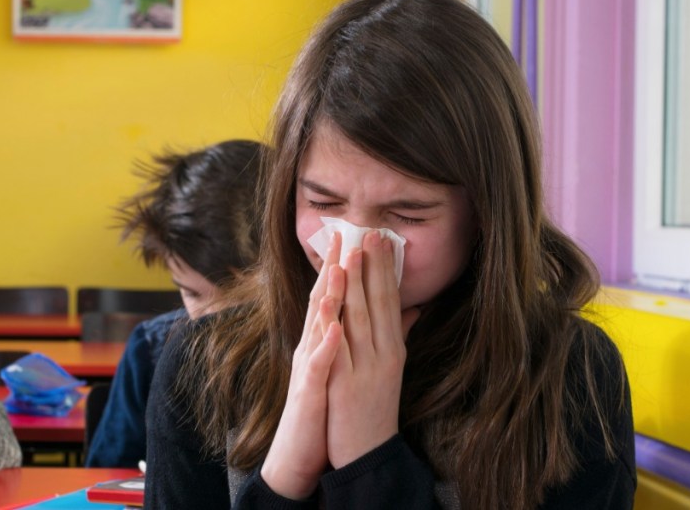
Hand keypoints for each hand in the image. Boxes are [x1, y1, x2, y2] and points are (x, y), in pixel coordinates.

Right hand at [261, 232, 344, 499]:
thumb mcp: (343, 370)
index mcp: (323, 341)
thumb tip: (388, 316)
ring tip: (338, 269)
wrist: (301, 454)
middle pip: (322, 301)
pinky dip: (324, 346)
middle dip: (333, 267)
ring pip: (316, 326)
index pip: (335, 297)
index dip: (346, 267)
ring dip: (326, 297)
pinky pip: (317, 366)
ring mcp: (308, 368)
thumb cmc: (324, 410)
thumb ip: (356, 340)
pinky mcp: (308, 392)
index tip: (359, 236)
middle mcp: (311, 348)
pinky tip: (334, 329)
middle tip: (344, 234)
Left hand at [326, 231, 420, 468]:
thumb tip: (415, 306)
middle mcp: (382, 354)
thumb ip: (399, 335)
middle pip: (377, 303)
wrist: (368, 454)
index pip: (390, 300)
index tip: (380, 238)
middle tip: (368, 231)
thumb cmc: (376, 408)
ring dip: (355, 284)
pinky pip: (338, 349)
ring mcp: (364, 369)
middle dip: (371, 266)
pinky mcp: (343, 385)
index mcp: (392, 349)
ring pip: (359, 319)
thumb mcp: (391, 368)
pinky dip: (335, 325)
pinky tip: (331, 303)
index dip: (384, 268)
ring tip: (351, 253)